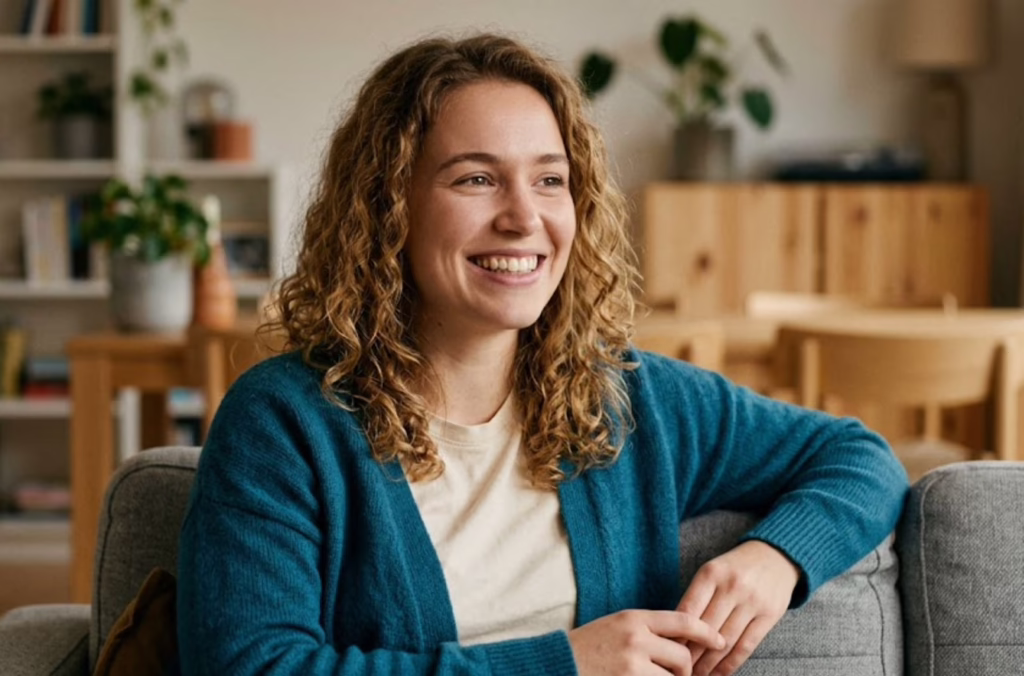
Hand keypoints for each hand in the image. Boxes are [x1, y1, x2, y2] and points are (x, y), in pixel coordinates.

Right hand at [569, 609, 725, 675]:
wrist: (559, 663)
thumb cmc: (587, 646)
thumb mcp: (616, 626)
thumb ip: (646, 630)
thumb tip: (681, 644)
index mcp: (634, 617)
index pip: (682, 620)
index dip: (706, 632)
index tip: (719, 640)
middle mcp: (635, 637)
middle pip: (682, 655)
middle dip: (685, 670)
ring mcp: (632, 663)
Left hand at [676, 540, 799, 675]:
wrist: (775, 556)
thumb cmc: (734, 568)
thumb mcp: (711, 571)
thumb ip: (695, 597)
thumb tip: (674, 633)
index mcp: (711, 573)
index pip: (687, 610)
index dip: (676, 636)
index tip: (667, 651)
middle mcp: (732, 586)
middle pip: (705, 629)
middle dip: (690, 655)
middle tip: (679, 670)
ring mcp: (752, 601)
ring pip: (725, 642)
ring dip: (709, 664)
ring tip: (696, 675)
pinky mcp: (769, 615)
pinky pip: (746, 646)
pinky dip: (731, 664)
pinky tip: (719, 674)